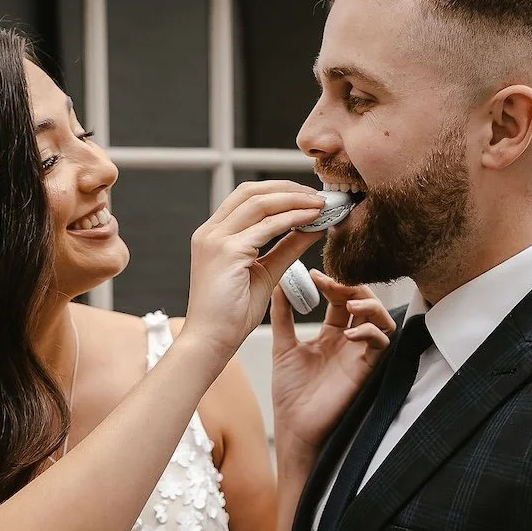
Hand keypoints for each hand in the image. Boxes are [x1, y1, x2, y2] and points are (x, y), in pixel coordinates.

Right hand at [178, 182, 327, 363]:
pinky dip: (293, 219)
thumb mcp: (265, 273)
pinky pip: (267, 227)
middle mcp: (210, 232)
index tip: (307, 197)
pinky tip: (312, 219)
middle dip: (288, 188)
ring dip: (294, 199)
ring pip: (260, 203)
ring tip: (320, 204)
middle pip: (252, 191)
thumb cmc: (231, 315)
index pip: (246, 198)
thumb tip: (313, 227)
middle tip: (318, 195)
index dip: (279, 191)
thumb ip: (287, 247)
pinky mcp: (227, 251)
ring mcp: (216, 239)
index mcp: (213, 235)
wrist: (210, 342)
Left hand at [268, 274, 394, 459]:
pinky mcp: (366, 370)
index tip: (313, 275)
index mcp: (331, 334)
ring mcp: (359, 355)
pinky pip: (381, 344)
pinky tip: (350, 334)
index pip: (341, 298)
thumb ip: (283, 315)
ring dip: (370, 305)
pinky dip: (370, 333)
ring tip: (349, 303)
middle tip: (332, 283)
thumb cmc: (289, 393)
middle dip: (352, 287)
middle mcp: (349, 342)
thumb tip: (279, 282)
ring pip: (382, 319)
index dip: (332, 283)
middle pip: (364, 302)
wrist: (293, 426)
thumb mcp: (282, 346)